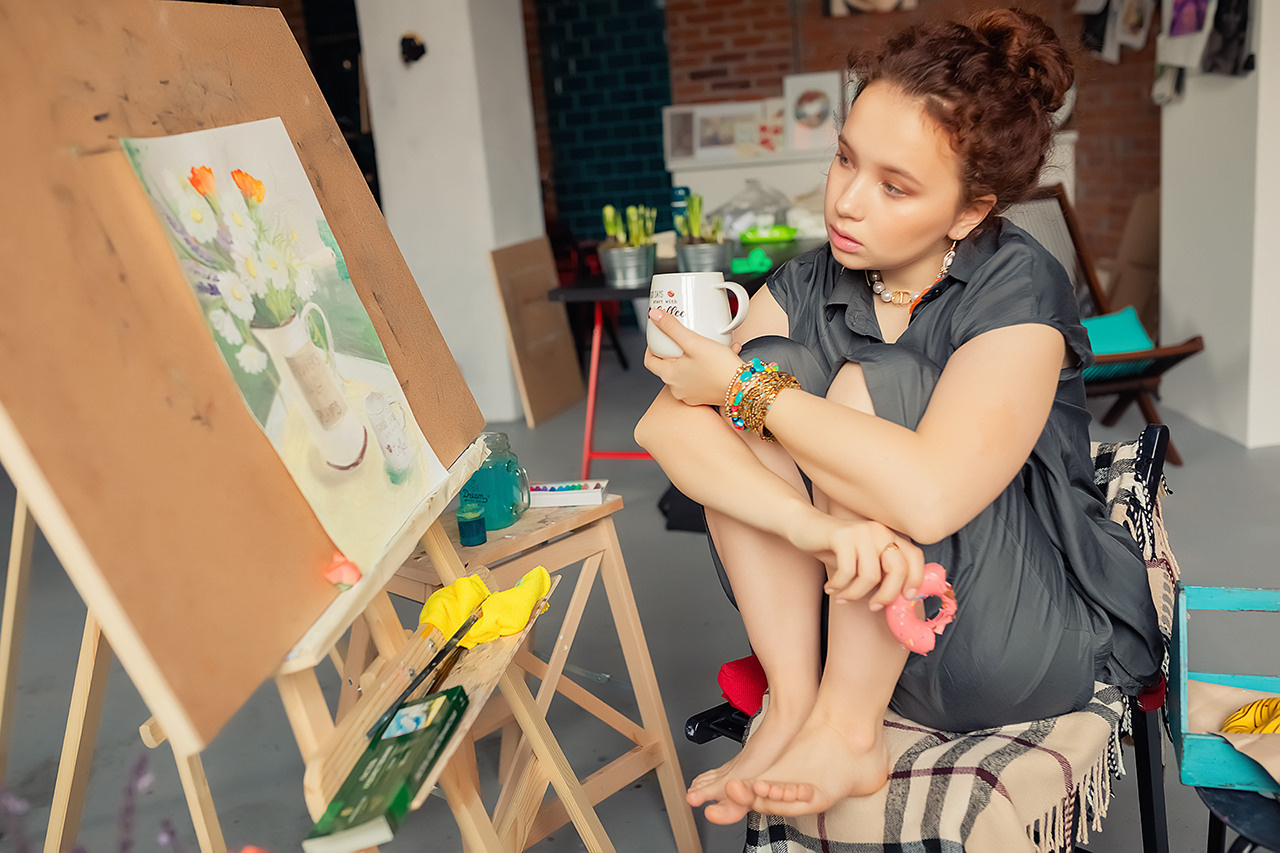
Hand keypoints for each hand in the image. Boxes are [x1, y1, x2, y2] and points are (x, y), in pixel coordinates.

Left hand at [643, 308, 743, 406]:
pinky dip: (706, 366)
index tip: (658, 339)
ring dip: (694, 357)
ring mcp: (690, 394)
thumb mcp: (694, 342)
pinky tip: (721, 355)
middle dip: (676, 350)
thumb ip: (672, 328)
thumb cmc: (719, 368)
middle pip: (668, 365)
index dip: (651, 348)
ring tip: (707, 345)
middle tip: (684, 339)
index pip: (649, 361)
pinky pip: (700, 377)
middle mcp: (677, 388)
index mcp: (670, 375)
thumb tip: (655, 316)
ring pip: (685, 371)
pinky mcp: (703, 396)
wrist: (743, 387)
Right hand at [786, 510, 924, 608]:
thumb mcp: (860, 561)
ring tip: (843, 597)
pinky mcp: (842, 535)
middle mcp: (879, 531)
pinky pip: (848, 571)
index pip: (915, 556)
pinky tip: (830, 587)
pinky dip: (839, 585)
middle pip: (898, 569)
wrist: (803, 526)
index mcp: (887, 536)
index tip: (906, 597)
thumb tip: (894, 600)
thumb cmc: (833, 548)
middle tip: (874, 607)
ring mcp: (861, 532)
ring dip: (855, 593)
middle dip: (888, 595)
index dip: (916, 578)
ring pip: (871, 575)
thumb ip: (878, 574)